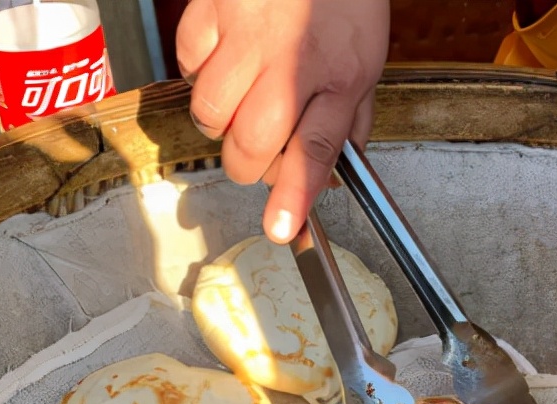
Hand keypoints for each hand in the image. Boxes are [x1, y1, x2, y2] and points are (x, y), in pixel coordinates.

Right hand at [176, 0, 389, 243]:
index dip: (294, 194)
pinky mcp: (213, 11)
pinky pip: (188, 66)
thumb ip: (350, 121)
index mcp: (340, 77)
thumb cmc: (344, 0)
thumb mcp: (368, 63)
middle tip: (259, 152)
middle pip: (252, 143)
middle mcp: (292, 60)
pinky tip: (224, 62)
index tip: (281, 228)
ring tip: (241, 101)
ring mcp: (247, 35)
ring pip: (210, 113)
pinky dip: (200, 75)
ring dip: (221, 123)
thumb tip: (334, 177)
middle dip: (249, 164)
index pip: (315, 149)